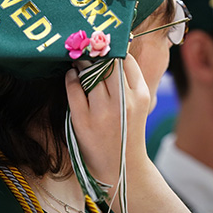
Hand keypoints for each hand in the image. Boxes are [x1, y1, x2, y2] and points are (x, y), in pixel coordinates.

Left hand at [65, 55, 150, 190]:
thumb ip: (130, 81)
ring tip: (78, 60)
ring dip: (82, 62)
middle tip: (88, 46)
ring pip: (90, 72)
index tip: (104, 43)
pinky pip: (73, 89)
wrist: (122, 169)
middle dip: (97, 51)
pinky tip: (72, 75)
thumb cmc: (128, 131)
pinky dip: (71, 77)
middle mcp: (124, 102)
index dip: (114, 47)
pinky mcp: (83, 121)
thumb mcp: (139, 105)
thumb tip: (113, 51)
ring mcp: (102, 112)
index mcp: (141, 95)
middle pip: (108, 62)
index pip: (126, 59)